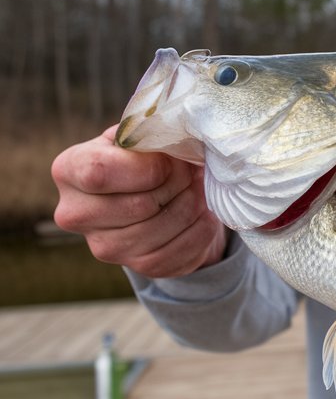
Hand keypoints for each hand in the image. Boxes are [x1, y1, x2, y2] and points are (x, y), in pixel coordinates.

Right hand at [52, 125, 226, 277]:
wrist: (157, 196)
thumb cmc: (146, 158)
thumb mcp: (141, 136)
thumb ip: (150, 133)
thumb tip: (179, 132)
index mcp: (69, 170)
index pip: (100, 174)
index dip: (148, 167)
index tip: (171, 160)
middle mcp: (75, 214)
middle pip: (139, 205)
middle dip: (178, 184)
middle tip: (193, 171)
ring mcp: (103, 246)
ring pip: (159, 229)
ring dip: (192, 206)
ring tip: (200, 188)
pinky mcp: (136, 266)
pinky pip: (176, 252)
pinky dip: (199, 230)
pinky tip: (204, 214)